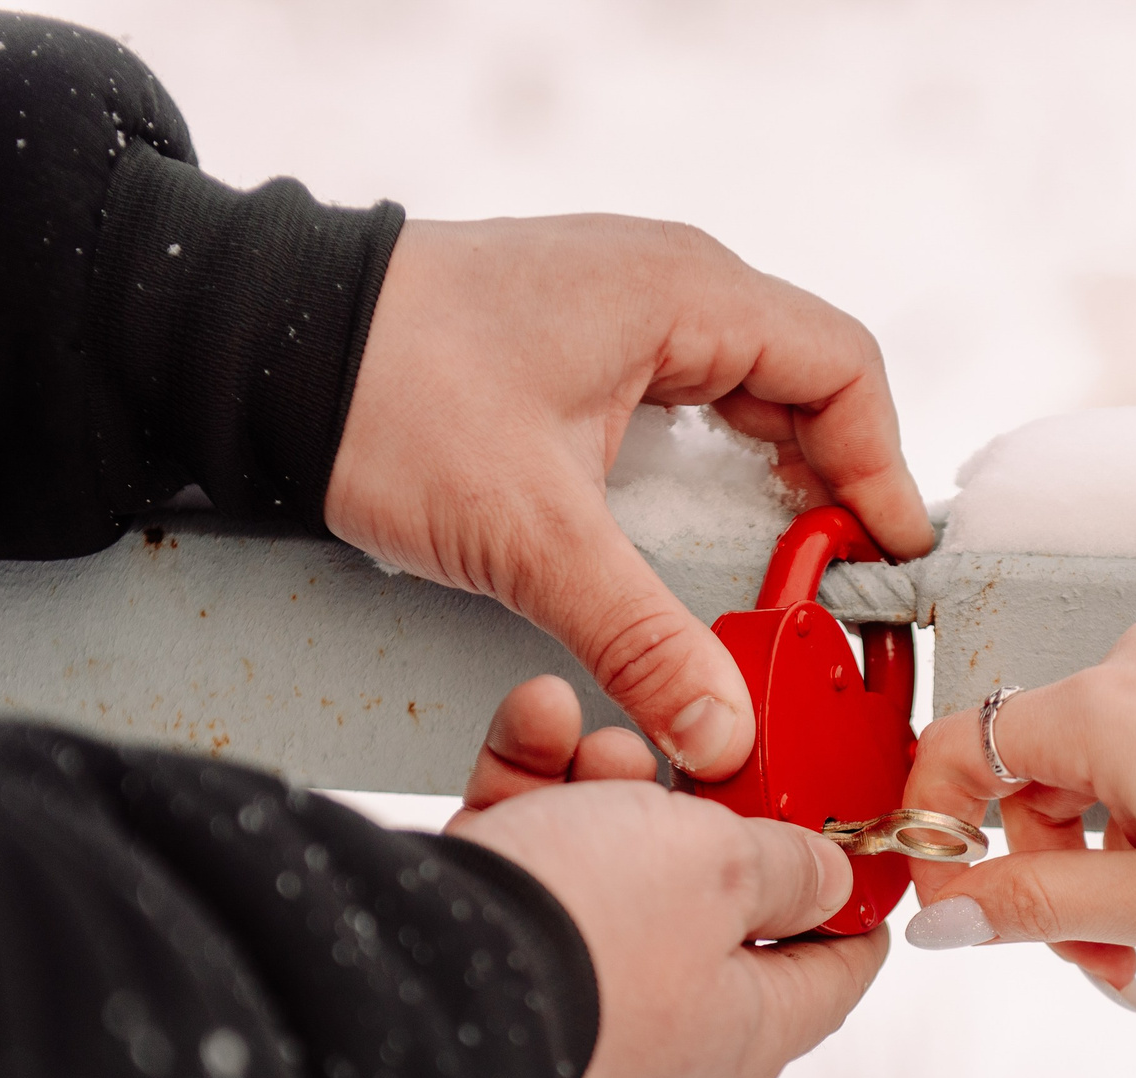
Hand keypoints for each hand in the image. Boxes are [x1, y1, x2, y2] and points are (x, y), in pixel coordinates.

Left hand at [328, 215, 932, 779]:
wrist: (247, 346)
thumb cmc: (382, 395)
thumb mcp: (528, 534)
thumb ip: (639, 636)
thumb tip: (723, 733)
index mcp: (684, 293)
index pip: (843, 370)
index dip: (882, 470)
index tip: (888, 562)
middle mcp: (664, 286)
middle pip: (805, 385)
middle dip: (832, 489)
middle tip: (838, 590)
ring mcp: (616, 309)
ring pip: (744, 394)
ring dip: (772, 480)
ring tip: (785, 575)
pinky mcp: (570, 343)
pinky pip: (683, 400)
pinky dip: (711, 467)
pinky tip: (700, 536)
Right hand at [444, 680, 887, 1077]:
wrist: (417, 960)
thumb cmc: (586, 931)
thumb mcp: (725, 865)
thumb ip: (789, 866)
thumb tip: (830, 882)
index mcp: (746, 1031)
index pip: (836, 967)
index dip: (853, 889)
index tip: (854, 828)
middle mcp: (666, 1028)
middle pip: (717, 898)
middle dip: (705, 806)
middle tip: (700, 754)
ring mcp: (580, 993)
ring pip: (619, 864)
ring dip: (612, 782)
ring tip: (598, 737)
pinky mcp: (501, 955)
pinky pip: (540, 859)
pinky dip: (538, 792)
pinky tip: (538, 728)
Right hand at [898, 616, 1135, 1008]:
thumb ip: (1032, 909)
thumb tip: (940, 917)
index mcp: (1098, 710)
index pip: (957, 757)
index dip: (941, 843)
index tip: (963, 914)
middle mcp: (1134, 672)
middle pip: (1039, 797)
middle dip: (1075, 900)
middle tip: (1124, 975)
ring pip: (1109, 804)